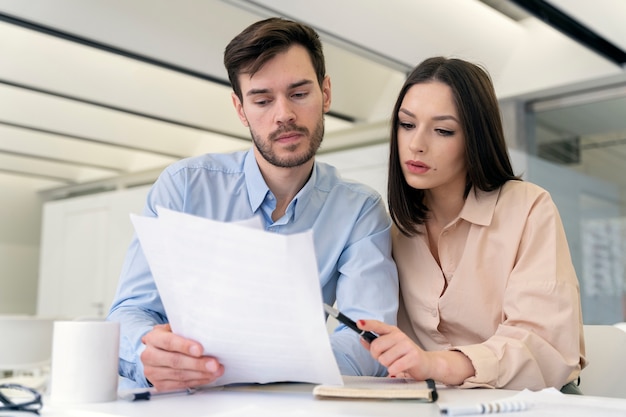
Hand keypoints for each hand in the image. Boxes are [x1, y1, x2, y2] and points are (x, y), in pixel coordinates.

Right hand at [140, 324, 223, 390]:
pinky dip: (197, 381)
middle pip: (175, 361)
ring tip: (216, 371)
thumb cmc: (169, 337)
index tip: (200, 350)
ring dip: (201, 374)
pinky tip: (208, 377)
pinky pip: (180, 385)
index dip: (185, 346)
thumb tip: (207, 332)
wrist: (155, 352)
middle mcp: (149, 356)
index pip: (169, 342)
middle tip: (214, 364)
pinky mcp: (159, 384)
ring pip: (179, 375)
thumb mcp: (174, 328)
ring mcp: (153, 372)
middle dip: (197, 364)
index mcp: (153, 338)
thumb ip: (186, 330)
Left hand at [357, 319, 474, 384]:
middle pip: (376, 346)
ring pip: (383, 359)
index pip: (377, 325)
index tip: (358, 323)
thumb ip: (374, 343)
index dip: (367, 324)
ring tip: (396, 362)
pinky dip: (394, 371)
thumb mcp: (390, 347)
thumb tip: (362, 338)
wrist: (426, 364)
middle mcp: (399, 336)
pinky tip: (400, 368)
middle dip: (377, 356)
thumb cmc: (405, 355)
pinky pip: (393, 367)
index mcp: (392, 331)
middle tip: (387, 358)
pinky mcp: (413, 356)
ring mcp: (407, 345)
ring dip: (387, 365)